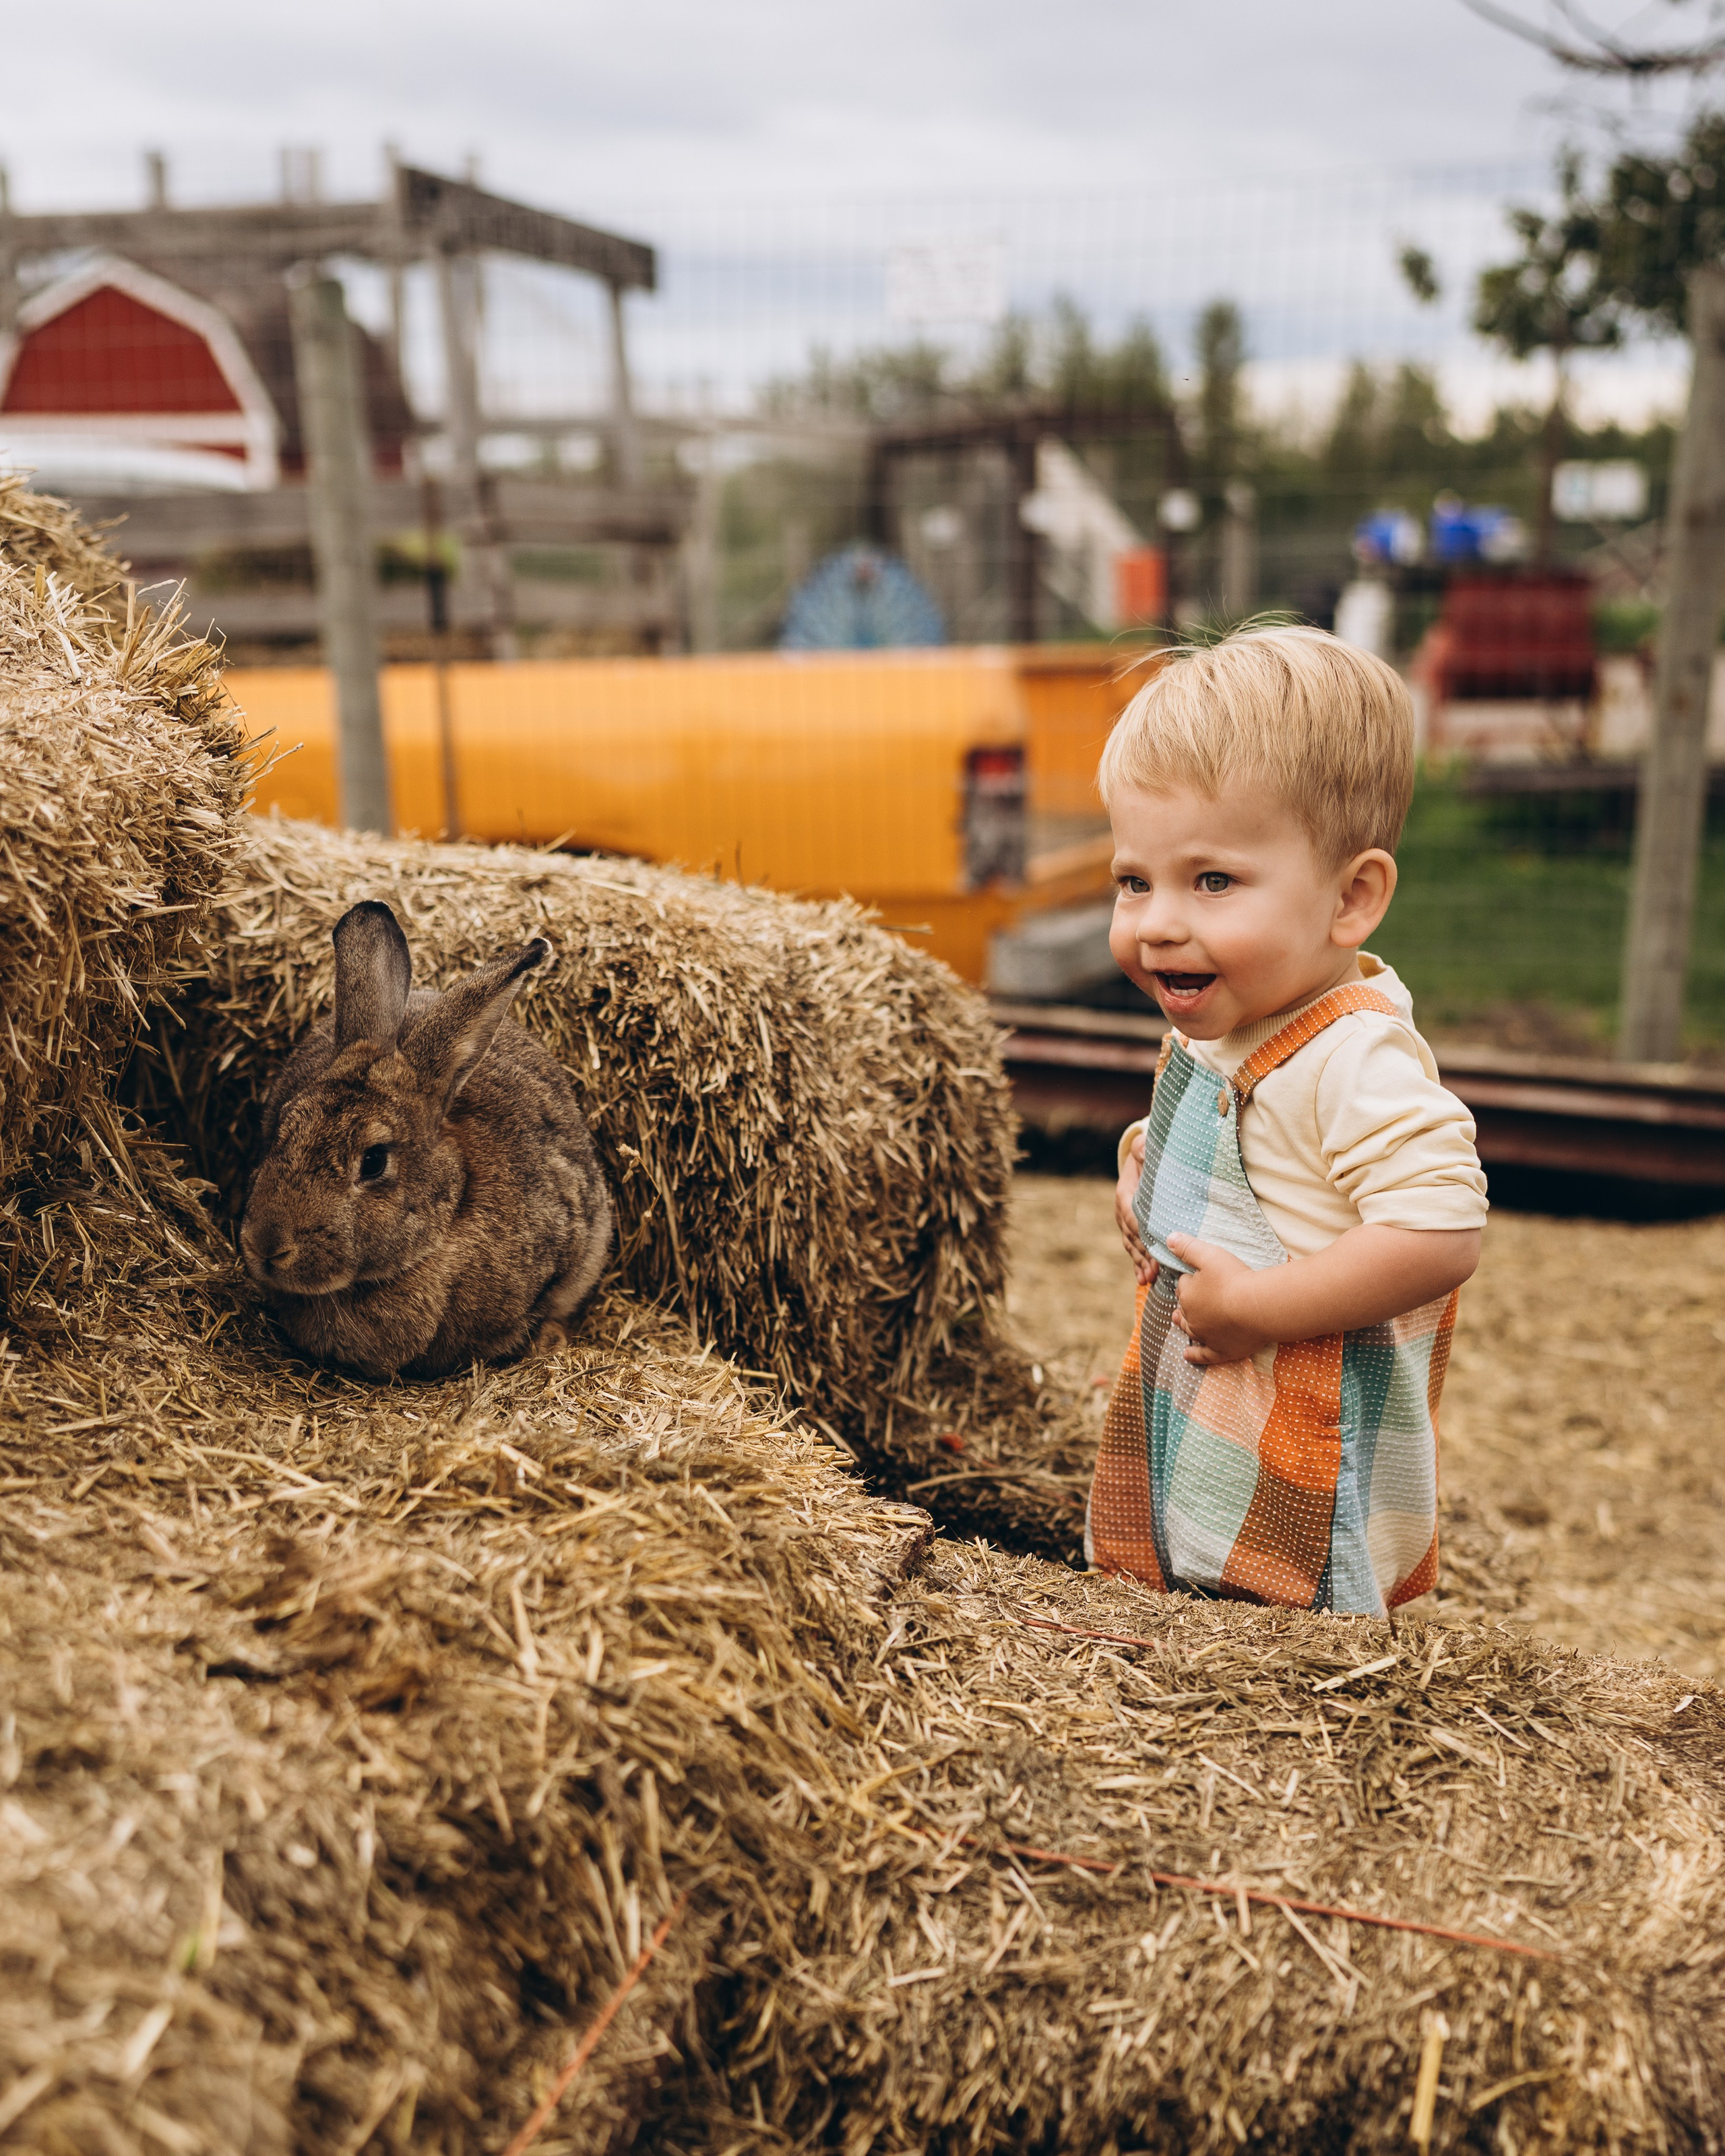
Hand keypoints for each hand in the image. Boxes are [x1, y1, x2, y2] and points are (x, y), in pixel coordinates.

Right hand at [1115, 1130, 1157, 1286]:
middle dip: (1143, 1256)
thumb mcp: (1145, 1145)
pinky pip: (1133, 1248)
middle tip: (1155, 1272)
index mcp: (1125, 1194)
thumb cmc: (1148, 1153)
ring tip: (1149, 1280)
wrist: (1141, 1159)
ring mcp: (1125, 1222)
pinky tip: (1144, 1279)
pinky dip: (1138, 1264)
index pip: (1133, 1217)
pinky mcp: (1132, 1229)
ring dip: (1140, 1264)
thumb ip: (1143, 1148)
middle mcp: (1122, 1211)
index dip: (1143, 1234)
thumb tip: (1142, 1151)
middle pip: (1132, 1237)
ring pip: (1132, 1246)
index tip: (1155, 1248)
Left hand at [1164, 1233, 1271, 1366]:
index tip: (1198, 1276)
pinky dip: (1194, 1356)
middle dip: (1185, 1302)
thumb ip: (1188, 1247)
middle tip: (1185, 1298)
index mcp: (1188, 1295)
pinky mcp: (1221, 1351)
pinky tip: (1187, 1356)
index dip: (1191, 1279)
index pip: (1183, 1285)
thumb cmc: (1235, 1278)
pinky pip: (1204, 1356)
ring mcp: (1206, 1336)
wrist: (1258, 1307)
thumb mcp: (1209, 1254)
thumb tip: (1169, 1238)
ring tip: (1177, 1320)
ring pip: (1190, 1330)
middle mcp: (1193, 1317)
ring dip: (1184, 1324)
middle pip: (1184, 1308)